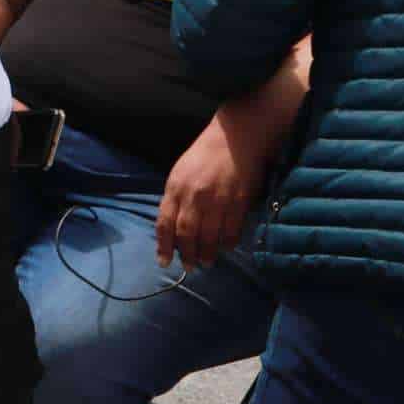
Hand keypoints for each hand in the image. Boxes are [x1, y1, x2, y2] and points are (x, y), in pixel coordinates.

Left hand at [156, 119, 266, 267]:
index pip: (165, 223)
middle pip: (187, 233)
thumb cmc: (205, 155)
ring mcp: (218, 199)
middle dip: (187, 254)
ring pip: (210, 235)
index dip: (164, 245)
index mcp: (175, 188)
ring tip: (206, 262)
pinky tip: (225, 248)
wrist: (236, 137)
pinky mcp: (239, 201)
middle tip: (190, 267)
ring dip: (207, 253)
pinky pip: (232, 229)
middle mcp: (194, 196)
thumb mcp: (180, 173)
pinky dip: (228, 242)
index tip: (164, 262)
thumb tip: (173, 228)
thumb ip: (175, 199)